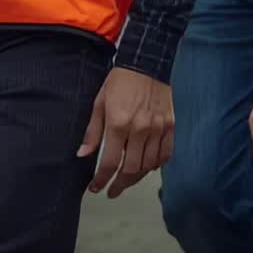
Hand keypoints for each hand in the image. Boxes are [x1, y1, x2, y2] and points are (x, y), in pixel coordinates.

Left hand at [77, 66, 174, 198]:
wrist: (147, 62)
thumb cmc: (120, 81)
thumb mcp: (100, 102)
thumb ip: (93, 131)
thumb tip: (82, 154)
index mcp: (118, 124)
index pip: (109, 163)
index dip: (101, 180)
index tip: (96, 188)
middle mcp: (139, 129)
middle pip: (130, 170)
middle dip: (119, 184)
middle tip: (112, 190)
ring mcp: (157, 128)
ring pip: (148, 165)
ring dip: (136, 177)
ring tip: (127, 179)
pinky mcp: (170, 125)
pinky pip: (165, 154)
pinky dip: (156, 164)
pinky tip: (148, 166)